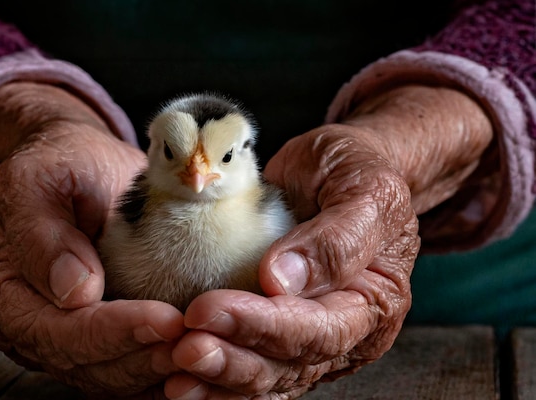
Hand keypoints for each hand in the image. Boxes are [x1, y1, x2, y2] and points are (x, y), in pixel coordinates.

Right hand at [0, 83, 185, 395]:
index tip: (166, 319)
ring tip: (205, 350)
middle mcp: (29, 328)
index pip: (57, 331)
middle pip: (87, 365)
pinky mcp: (99, 340)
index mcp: (3, 292)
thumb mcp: (38, 179)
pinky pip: (130, 370)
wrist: (82, 170)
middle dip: (145, 357)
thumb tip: (74, 292)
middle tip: (198, 341)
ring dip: (160, 369)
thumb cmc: (61, 167)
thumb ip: (42, 232)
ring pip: (112, 376)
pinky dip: (163, 370)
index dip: (112, 331)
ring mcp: (64, 339)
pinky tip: (198, 359)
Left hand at [164, 85, 492, 398]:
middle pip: (288, 363)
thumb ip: (336, 235)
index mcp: (375, 300)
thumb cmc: (356, 171)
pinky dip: (216, 379)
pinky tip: (182, 380)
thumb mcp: (362, 187)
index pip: (321, 329)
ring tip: (175, 371)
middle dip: (233, 360)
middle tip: (185, 348)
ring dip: (217, 378)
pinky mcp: (280, 335)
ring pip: (266, 375)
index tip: (208, 310)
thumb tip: (282, 280)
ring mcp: (313, 339)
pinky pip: (251, 366)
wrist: (340, 170)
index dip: (263, 326)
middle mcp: (347, 332)